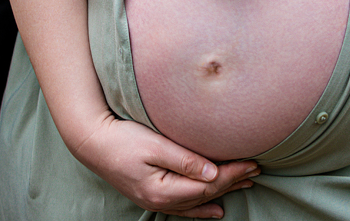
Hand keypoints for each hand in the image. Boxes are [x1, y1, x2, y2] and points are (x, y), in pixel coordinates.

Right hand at [75, 112, 258, 218]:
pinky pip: (185, 207)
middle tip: (256, 170)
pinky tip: (217, 210)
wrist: (92, 143)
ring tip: (245, 185)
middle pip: (207, 192)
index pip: (208, 183)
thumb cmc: (122, 139)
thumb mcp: (154, 145)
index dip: (232, 173)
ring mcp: (157, 200)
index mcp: (165, 189)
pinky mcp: (153, 195)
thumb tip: (213, 172)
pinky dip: (203, 209)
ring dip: (223, 192)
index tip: (252, 162)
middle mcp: (163, 200)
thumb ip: (184, 160)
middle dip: (233, 181)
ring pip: (199, 200)